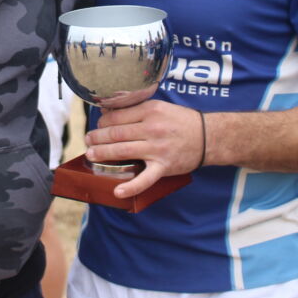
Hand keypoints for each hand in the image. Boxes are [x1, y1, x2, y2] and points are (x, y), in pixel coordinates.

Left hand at [84, 101, 204, 198]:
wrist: (209, 136)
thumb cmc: (182, 121)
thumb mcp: (159, 107)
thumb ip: (136, 109)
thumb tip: (108, 111)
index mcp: (150, 111)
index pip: (117, 116)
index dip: (102, 122)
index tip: (97, 125)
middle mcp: (152, 128)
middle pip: (116, 133)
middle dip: (97, 137)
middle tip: (88, 141)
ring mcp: (158, 149)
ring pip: (123, 151)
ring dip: (103, 154)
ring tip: (91, 155)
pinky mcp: (164, 166)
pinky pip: (145, 178)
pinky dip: (131, 186)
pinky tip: (117, 191)